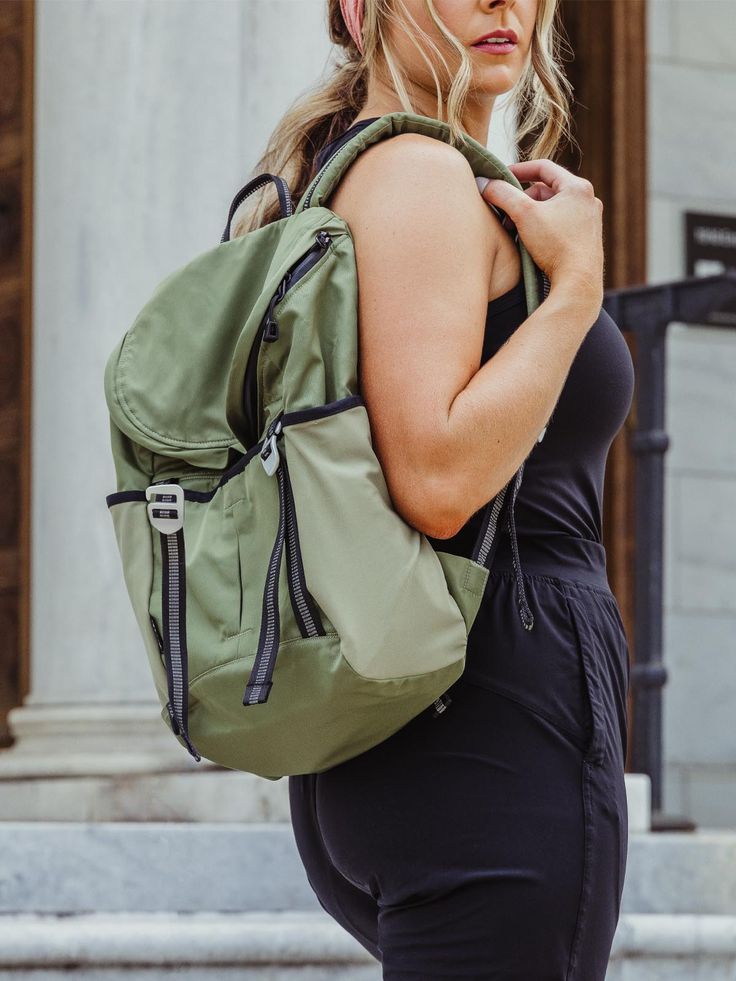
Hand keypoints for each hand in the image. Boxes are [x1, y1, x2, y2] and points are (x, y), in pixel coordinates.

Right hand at [478, 159, 603, 318]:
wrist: (578, 283)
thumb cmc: (555, 246)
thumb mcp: (523, 214)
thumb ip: (502, 194)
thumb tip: (483, 182)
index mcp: (578, 187)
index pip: (543, 167)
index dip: (518, 169)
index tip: (499, 177)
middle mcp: (588, 201)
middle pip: (546, 190)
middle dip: (521, 200)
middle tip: (504, 214)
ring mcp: (589, 221)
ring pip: (552, 209)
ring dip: (530, 216)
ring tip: (515, 231)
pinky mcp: (586, 240)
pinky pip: (559, 225)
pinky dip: (542, 228)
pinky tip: (530, 243)